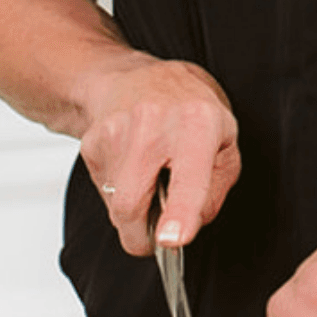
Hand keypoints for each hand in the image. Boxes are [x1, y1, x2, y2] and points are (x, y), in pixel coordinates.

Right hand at [80, 58, 239, 256]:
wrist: (135, 77)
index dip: (180, 213)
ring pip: (115, 204)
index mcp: (197, 123)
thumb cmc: (187, 109)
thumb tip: (193, 224)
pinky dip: (119, 191)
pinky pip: (103, 190)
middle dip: (142, 236)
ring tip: (150, 180)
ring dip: (133, 211)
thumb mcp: (225, 140)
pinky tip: (132, 165)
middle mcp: (154, 124)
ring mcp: (116, 131)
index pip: (188, 177)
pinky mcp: (92, 142)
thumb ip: (216, 187)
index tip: (172, 239)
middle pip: (131, 204)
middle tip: (161, 232)